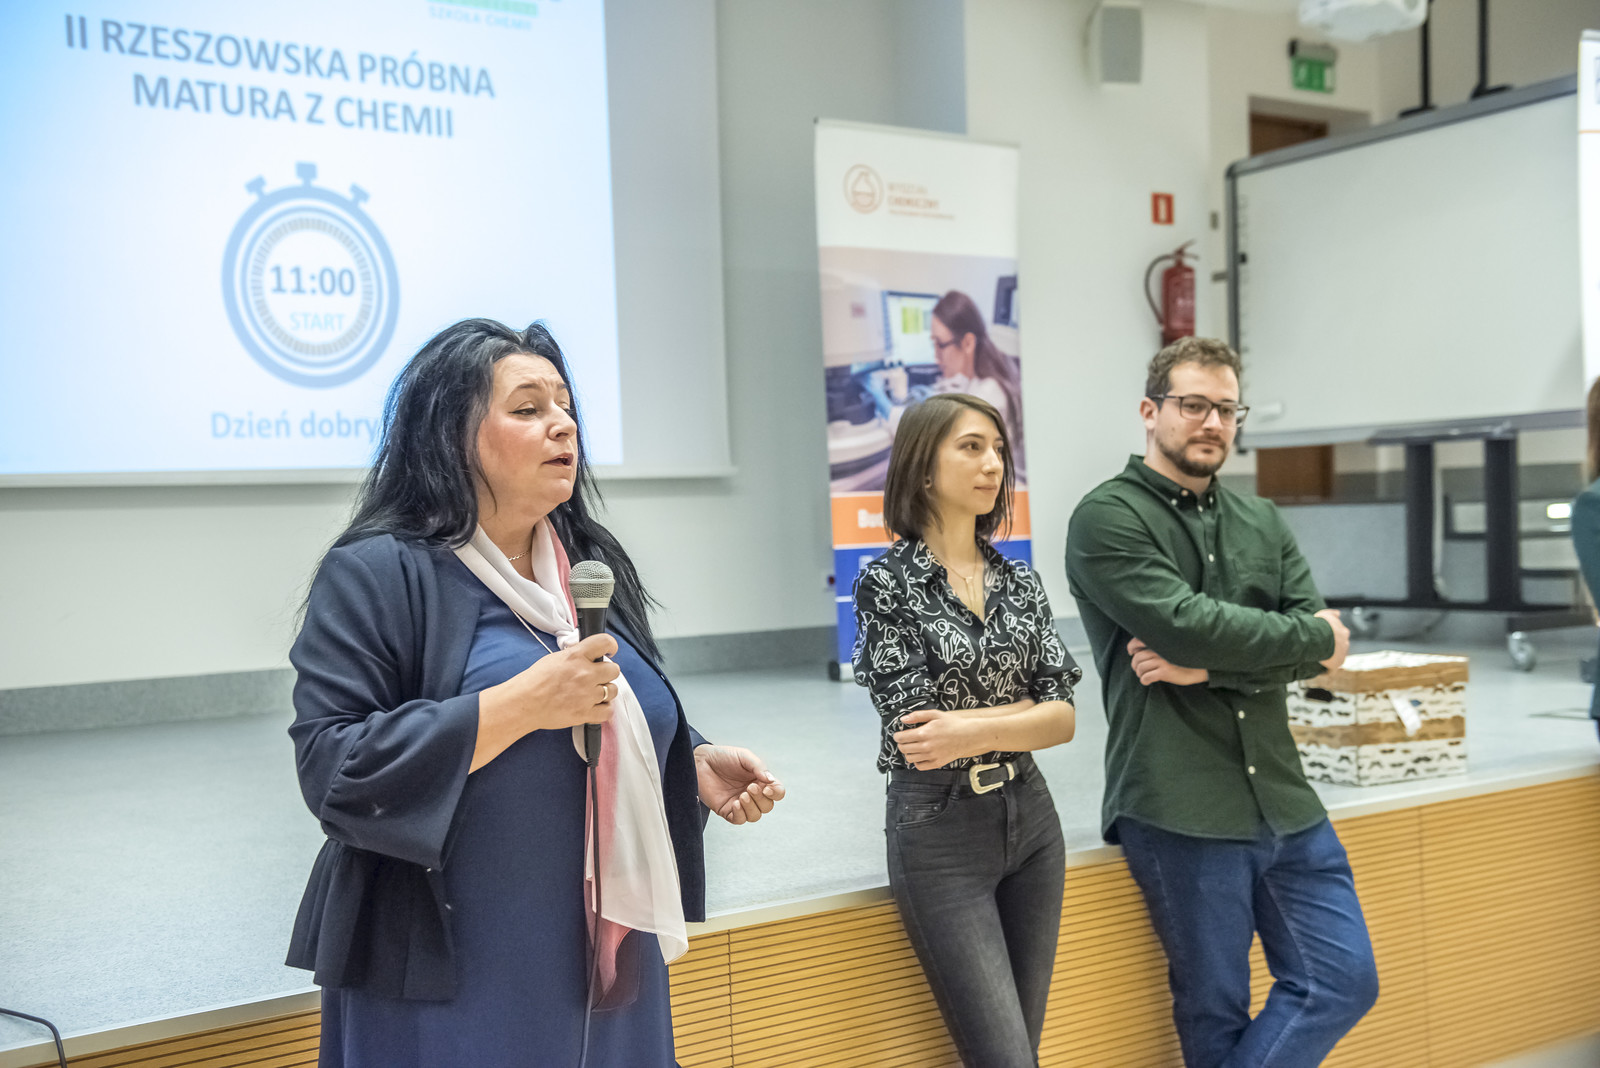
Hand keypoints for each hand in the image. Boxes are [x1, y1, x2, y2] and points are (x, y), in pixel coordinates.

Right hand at [485, 632, 621, 732]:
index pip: (605, 642)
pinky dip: (603, 709)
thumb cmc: (533, 681)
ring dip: (606, 691)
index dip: (611, 646)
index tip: (610, 651)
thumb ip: (574, 655)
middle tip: (598, 676)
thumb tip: (586, 653)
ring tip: (594, 693)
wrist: (523, 703)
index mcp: (576, 656)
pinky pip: (607, 711)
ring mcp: (587, 695)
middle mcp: (585, 674)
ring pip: (612, 690)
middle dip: (607, 672)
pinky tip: (594, 707)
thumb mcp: (554, 658)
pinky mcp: (585, 713)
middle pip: (614, 670)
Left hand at [695, 745, 784, 824]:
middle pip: (767, 806)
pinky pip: (739, 819)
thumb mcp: (744, 756)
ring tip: (742, 795)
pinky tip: (735, 803)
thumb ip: (759, 767)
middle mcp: (752, 793)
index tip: (767, 788)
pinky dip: (740, 814)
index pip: (777, 792)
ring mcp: (740, 803)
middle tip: (750, 788)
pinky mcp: (727, 810)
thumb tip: (771, 780)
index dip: (776, 793)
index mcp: (760, 780)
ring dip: (752, 807)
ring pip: (755, 815)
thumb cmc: (723, 756)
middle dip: (761, 799)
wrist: (700, 761)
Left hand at [893, 710, 977, 769]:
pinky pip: (919, 766)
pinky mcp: (937, 763)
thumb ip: (917, 716)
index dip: (897, 736)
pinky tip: (920, 754)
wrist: (968, 736)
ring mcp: (931, 756)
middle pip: (903, 749)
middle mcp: (926, 746)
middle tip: (904, 740)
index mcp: (924, 733)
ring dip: (908, 752)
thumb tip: (903, 719)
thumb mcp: (935, 714)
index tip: (898, 734)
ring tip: (912, 747)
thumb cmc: (952, 724)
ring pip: (910, 758)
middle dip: (901, 744)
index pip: (901, 738)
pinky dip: (917, 761)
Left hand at [1126, 638, 1208, 686]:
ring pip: (1140, 667)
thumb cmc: (1185, 659)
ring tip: (1143, 676)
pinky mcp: (1165, 672)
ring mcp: (1162, 661)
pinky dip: (1144, 680)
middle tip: (1139, 670)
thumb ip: (1158, 648)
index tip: (1131, 652)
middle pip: (1137, 657)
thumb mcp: (1171, 649)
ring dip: (1139, 673)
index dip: (1131, 647)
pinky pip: (1146, 677)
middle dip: (1135, 665)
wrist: (1200, 667)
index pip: (1138, 641)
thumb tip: (1141, 651)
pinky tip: (1147, 681)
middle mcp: (1159, 650)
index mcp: (1160, 642)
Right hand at [1315, 609, 1349, 670]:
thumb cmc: (1321, 625)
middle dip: (1333, 647)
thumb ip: (1332, 614)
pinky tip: (1323, 672)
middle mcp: (1345, 642)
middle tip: (1321, 649)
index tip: (1325, 638)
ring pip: (1337, 657)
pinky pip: (1332, 669)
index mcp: (1343, 632)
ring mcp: (1342, 653)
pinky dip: (1328, 671)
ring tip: (1320, 660)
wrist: (1321, 636)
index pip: (1340, 635)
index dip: (1332, 637)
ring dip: (1330, 658)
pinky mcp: (1338, 663)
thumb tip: (1338, 613)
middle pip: (1340, 646)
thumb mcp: (1326, 615)